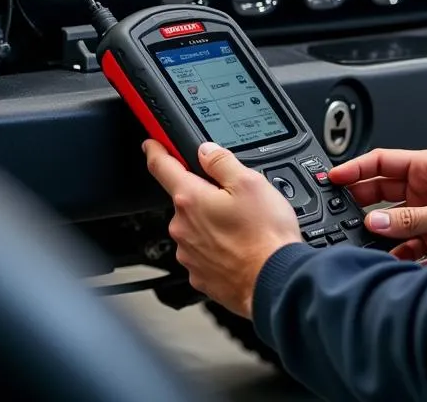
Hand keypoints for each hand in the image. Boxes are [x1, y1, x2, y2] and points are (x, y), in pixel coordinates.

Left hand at [143, 140, 302, 318]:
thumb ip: (222, 162)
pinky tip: (240, 247)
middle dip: (204, 194)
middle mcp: (182, 228)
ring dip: (211, 222)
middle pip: (186, 199)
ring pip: (195, 227)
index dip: (155, 150)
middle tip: (234, 197)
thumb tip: (206, 151)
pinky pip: (204, 252)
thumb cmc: (265, 236)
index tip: (151, 145)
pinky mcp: (200, 275)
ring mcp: (189, 254)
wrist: (275, 282)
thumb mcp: (250, 182)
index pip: (161, 167)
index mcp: (191, 199)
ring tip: (243, 227)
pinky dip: (218, 247)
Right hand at [329, 148, 426, 263]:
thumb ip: (414, 218)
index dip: (356, 168)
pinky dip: (398, 255)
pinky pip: (411, 247)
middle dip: (360, 202)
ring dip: (379, 233)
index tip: (332, 178)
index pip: (383, 162)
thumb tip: (377, 221)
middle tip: (338, 212)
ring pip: (394, 223)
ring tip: (360, 243)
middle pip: (383, 192)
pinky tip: (389, 263)